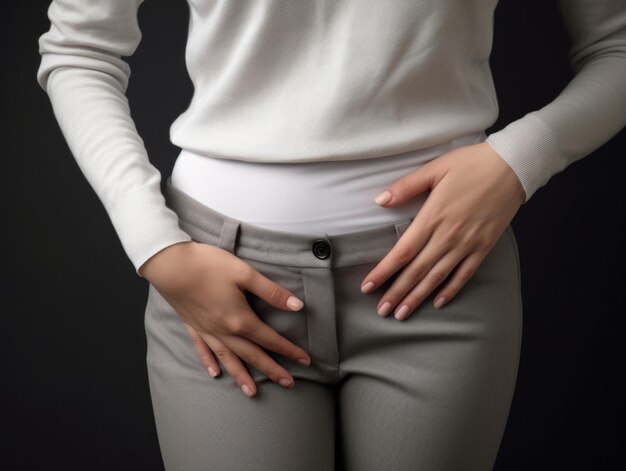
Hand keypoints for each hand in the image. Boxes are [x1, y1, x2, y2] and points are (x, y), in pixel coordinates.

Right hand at [139, 241, 311, 397]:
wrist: (169, 264)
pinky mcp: (192, 326)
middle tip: (289, 383)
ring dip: (242, 376)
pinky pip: (203, 350)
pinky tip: (214, 373)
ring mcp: (207, 331)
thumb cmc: (208, 265)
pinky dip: (210, 363)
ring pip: (228, 359)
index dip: (289, 350)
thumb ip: (271, 292)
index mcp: (240, 320)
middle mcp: (224, 331)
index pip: (270, 339)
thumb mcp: (244, 273)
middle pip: (252, 355)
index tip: (305, 360)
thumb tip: (296, 306)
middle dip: (272, 370)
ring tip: (252, 393)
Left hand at [359, 141, 525, 319]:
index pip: (402, 252)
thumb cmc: (471, 164)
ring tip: (402, 314)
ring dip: (418, 297)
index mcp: (433, 217)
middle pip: (417, 271)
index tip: (367, 286)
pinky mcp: (484, 247)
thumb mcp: (435, 168)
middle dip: (396, 293)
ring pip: (437, 277)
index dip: (384, 272)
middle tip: (381, 311)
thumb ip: (406, 186)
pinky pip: (464, 274)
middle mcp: (448, 236)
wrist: (514, 166)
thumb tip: (379, 200)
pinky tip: (437, 302)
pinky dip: (450, 290)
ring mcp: (467, 244)